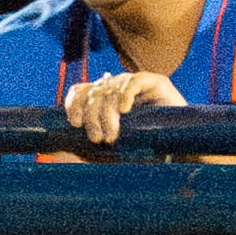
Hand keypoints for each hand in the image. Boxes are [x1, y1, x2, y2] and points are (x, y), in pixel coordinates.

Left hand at [56, 67, 183, 148]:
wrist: (177, 153)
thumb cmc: (140, 154)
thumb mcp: (106, 152)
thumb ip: (84, 149)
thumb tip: (58, 151)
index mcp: (103, 99)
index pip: (81, 91)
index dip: (75, 103)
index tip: (75, 122)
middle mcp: (117, 88)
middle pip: (95, 92)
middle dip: (92, 116)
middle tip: (99, 139)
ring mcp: (135, 84)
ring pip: (112, 89)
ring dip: (108, 114)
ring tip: (112, 136)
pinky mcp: (155, 82)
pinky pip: (134, 80)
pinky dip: (126, 94)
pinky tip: (125, 111)